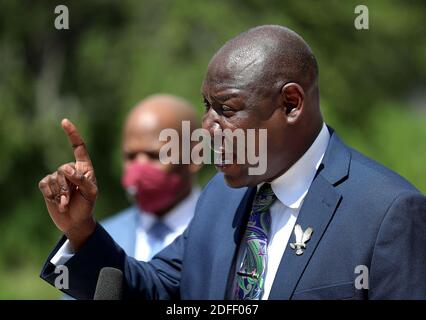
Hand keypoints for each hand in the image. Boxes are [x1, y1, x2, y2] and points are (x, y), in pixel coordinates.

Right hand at [38, 119, 97, 250]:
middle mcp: (71, 170)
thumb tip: (66, 169)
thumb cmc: (87, 205)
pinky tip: (57, 203)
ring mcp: (58, 177)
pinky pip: (45, 184)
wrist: (75, 221)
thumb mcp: (91, 193)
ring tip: (66, 203)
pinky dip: (51, 195)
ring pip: (54, 178)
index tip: (64, 122)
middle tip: (71, 198)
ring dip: (60, 193)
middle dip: (67, 186)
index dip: (72, 134)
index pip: (78, 148)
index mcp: (85, 168)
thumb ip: (82, 179)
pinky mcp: (48, 186)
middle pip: (64, 169)